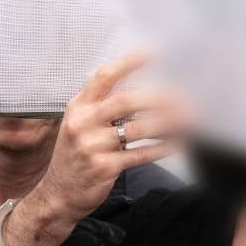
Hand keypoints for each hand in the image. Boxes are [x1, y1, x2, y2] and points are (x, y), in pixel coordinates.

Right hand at [5, 55, 187, 245]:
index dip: (129, 63)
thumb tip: (143, 92)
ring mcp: (91, 146)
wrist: (57, 193)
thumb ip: (101, 108)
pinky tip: (176, 143)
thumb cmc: (75, 155)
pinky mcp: (103, 168)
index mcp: (78, 107)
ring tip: (187, 120)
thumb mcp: (79, 125)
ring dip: (166, 123)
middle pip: (126, 101)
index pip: (104, 76)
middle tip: (182, 97)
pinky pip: (139, 155)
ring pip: (137, 129)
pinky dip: (161, 148)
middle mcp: (82, 123)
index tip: (153, 52)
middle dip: (158, 97)